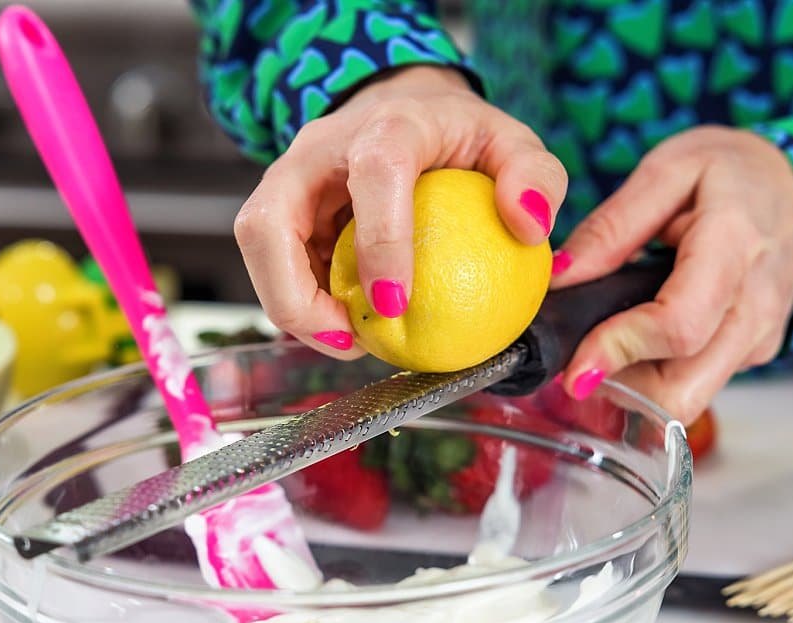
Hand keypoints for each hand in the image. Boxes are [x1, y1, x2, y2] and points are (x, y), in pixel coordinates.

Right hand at [232, 65, 566, 356]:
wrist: (401, 110)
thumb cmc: (457, 136)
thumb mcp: (511, 143)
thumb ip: (534, 175)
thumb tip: (529, 225)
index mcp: (387, 124)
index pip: (374, 173)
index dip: (380, 241)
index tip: (397, 305)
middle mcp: (317, 150)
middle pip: (267, 223)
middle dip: (295, 298)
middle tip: (349, 342)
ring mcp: (287, 181)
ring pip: (258, 251)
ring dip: (293, 310)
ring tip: (349, 341)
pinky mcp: (278, 212)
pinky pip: (273, 267)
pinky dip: (301, 305)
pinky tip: (344, 328)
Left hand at [551, 126, 792, 422]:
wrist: (788, 183)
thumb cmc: (727, 171)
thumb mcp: (664, 172)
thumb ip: (610, 228)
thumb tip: (559, 279)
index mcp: (736, 246)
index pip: (679, 326)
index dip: (619, 351)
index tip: (572, 367)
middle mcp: (758, 305)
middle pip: (684, 389)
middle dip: (622, 387)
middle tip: (580, 357)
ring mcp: (762, 336)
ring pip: (688, 397)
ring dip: (636, 385)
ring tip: (608, 336)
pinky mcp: (756, 353)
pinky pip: (698, 384)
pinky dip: (658, 374)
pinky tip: (642, 334)